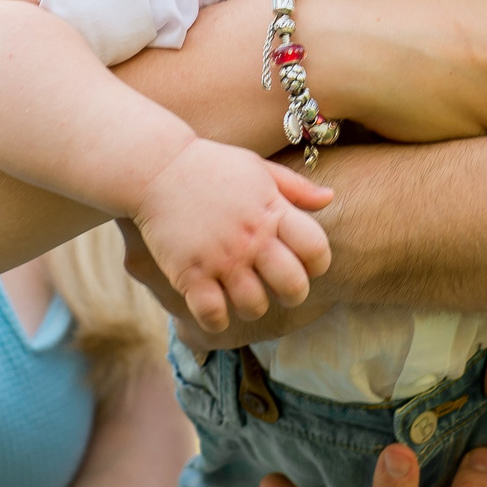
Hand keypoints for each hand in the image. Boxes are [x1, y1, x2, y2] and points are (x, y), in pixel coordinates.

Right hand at [132, 138, 331, 332]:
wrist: (156, 167)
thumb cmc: (213, 167)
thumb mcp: (258, 169)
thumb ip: (296, 187)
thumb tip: (330, 199)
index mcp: (273, 211)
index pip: (317, 249)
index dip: (318, 263)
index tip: (306, 264)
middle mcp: (251, 238)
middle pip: (293, 286)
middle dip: (293, 295)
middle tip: (281, 290)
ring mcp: (221, 258)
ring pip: (255, 306)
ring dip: (254, 307)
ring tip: (245, 297)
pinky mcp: (190, 273)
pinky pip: (214, 314)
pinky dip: (217, 319)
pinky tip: (215, 308)